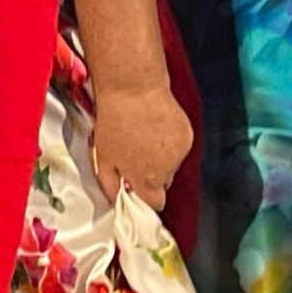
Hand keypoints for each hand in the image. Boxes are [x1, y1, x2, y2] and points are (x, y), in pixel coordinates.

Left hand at [87, 81, 192, 210]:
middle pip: (163, 183)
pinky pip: (179, 148)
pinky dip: (170, 142)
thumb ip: (110, 184)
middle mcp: (168, 170)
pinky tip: (157, 127)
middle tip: (136, 156)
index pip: (155, 204)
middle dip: (151, 176)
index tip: (136, 187)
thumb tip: (114, 199)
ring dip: (162, 158)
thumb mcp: (103, 157)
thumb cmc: (114, 122)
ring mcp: (180, 152)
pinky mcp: (188, 135)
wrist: (133, 88)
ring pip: (172, 165)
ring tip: (145, 138)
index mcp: (148, 179)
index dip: (145, 197)